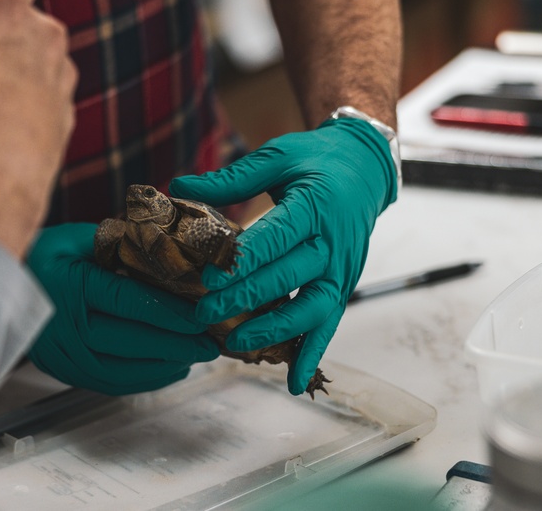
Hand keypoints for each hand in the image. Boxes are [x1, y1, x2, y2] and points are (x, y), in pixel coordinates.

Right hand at [26, 224, 219, 394]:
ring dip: (162, 368)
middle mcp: (62, 325)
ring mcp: (60, 353)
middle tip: (209, 344)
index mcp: (68, 285)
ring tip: (193, 359)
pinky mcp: (60, 369)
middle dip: (175, 345)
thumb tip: (165, 249)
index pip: (126, 302)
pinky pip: (105, 383)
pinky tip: (165, 370)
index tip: (199, 318)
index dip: (166, 312)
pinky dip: (140, 380)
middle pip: (127, 342)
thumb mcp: (75, 237)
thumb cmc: (40, 255)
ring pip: (119, 371)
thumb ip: (118, 242)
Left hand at [168, 118, 396, 394]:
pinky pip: (329, 323)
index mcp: (315, 205)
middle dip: (244, 298)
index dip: (243, 261)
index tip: (210, 278)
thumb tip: (178, 185)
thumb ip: (230, 179)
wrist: (363, 168)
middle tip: (203, 314)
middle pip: (288, 277)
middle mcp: (332, 242)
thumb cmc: (313, 161)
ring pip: (312, 308)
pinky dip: (312, 354)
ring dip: (275, 331)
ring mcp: (341, 270)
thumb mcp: (275, 158)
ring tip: (236, 344)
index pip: (276, 238)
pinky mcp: (342, 287)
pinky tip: (293, 383)